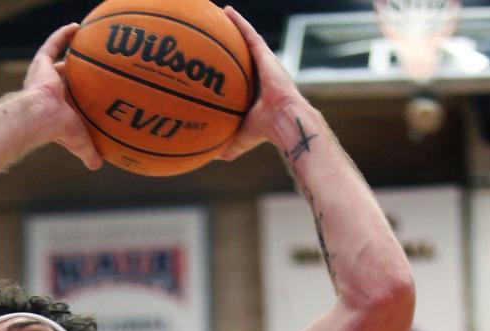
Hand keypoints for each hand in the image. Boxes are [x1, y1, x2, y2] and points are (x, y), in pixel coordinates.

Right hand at [24, 24, 102, 171]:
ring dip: (70, 53)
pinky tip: (77, 27)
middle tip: (87, 70)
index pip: (67, 100)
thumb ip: (89, 153)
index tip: (87, 93)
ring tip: (84, 44)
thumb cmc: (58, 131)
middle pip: (63, 79)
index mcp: (56, 109)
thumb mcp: (80, 143)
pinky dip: (63, 34)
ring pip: (57, 60)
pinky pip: (52, 43)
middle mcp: (48, 91)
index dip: (76, 96)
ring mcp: (43, 76)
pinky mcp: (40, 64)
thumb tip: (98, 165)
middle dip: (72, 75)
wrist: (41, 117)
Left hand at [217, 6, 308, 161]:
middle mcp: (258, 74)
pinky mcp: (265, 54)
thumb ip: (224, 144)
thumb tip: (207, 157)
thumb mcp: (238, 140)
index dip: (226, 71)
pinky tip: (225, 11)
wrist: (282, 121)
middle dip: (228, 45)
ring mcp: (263, 62)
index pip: (237, 78)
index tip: (211, 66)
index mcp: (253, 92)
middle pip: (240, 55)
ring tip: (217, 15)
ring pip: (245, 39)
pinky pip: (248, 33)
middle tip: (210, 36)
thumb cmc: (264, 133)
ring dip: (232, 27)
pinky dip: (237, 22)